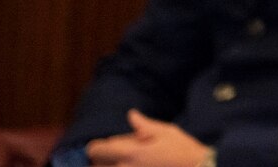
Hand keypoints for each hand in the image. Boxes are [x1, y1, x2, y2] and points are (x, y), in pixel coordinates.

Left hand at [84, 110, 210, 166]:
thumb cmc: (183, 150)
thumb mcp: (166, 132)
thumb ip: (144, 125)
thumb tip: (131, 115)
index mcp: (130, 152)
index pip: (95, 150)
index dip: (97, 146)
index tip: (105, 145)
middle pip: (96, 165)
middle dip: (103, 159)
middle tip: (118, 154)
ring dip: (112, 165)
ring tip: (128, 160)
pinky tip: (136, 164)